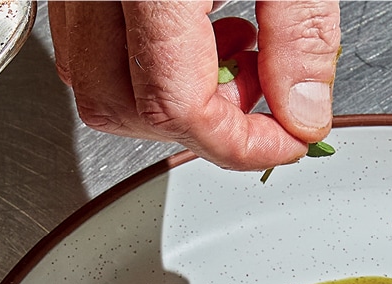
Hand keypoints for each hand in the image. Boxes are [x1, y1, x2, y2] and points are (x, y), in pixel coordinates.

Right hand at [48, 1, 339, 170]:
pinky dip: (145, 62)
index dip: (239, 144)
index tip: (287, 143)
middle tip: (262, 98)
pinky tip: (200, 30)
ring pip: (94, 81)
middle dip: (202, 128)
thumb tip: (302, 112)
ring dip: (170, 99)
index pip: (173, 104)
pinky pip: (89, 41)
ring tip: (237, 54)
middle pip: (120, 107)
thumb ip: (301, 32)